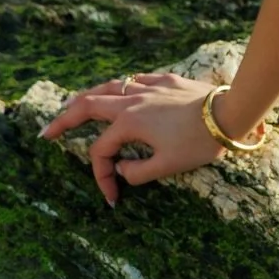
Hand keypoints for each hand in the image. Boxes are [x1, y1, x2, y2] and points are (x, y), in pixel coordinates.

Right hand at [38, 72, 236, 207]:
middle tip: (47, 133)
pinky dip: (121, 86)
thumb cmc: (200, 142)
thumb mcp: (167, 166)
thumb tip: (120, 170)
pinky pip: (136, 80)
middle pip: (88, 106)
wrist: (231, 113)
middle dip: (64, 121)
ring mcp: (150, 86)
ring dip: (87, 97)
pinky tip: (120, 90)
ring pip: (109, 87)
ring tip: (72, 105)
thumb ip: (136, 172)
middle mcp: (133, 101)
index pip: (101, 152)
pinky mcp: (168, 80)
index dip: (101, 177)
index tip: (113, 199)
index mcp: (129, 123)